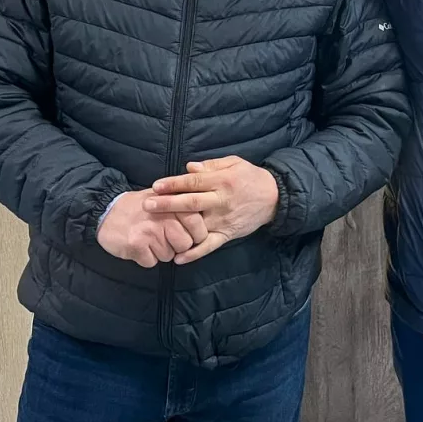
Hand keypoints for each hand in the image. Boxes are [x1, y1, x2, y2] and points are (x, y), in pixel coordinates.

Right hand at [96, 189, 208, 267]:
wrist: (105, 211)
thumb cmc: (138, 207)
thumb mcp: (162, 197)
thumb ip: (182, 204)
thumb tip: (205, 217)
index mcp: (172, 203)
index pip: (197, 224)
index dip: (196, 235)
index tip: (188, 236)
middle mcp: (163, 217)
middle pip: (185, 245)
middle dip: (176, 246)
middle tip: (163, 238)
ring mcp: (150, 231)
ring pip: (168, 256)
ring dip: (159, 252)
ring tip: (147, 239)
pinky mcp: (136, 245)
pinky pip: (151, 262)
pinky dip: (145, 258)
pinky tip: (138, 246)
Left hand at [146, 156, 279, 264]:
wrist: (274, 197)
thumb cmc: (250, 177)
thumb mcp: (233, 163)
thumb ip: (210, 165)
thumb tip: (188, 168)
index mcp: (222, 181)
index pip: (193, 182)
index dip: (174, 184)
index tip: (156, 186)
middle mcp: (221, 201)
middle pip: (191, 203)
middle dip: (168, 204)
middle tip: (148, 204)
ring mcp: (224, 220)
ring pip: (198, 226)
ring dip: (177, 228)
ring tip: (156, 231)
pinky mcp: (227, 234)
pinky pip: (210, 246)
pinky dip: (194, 253)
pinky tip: (178, 258)